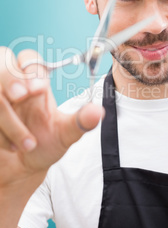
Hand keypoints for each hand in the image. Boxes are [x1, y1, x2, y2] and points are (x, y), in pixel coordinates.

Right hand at [0, 47, 102, 191]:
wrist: (20, 170)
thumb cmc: (42, 145)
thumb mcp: (64, 134)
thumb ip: (79, 122)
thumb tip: (98, 112)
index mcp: (34, 82)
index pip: (29, 58)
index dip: (30, 68)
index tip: (38, 87)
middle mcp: (11, 85)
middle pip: (1, 58)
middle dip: (10, 77)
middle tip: (19, 96)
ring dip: (6, 118)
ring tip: (26, 144)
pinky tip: (10, 147)